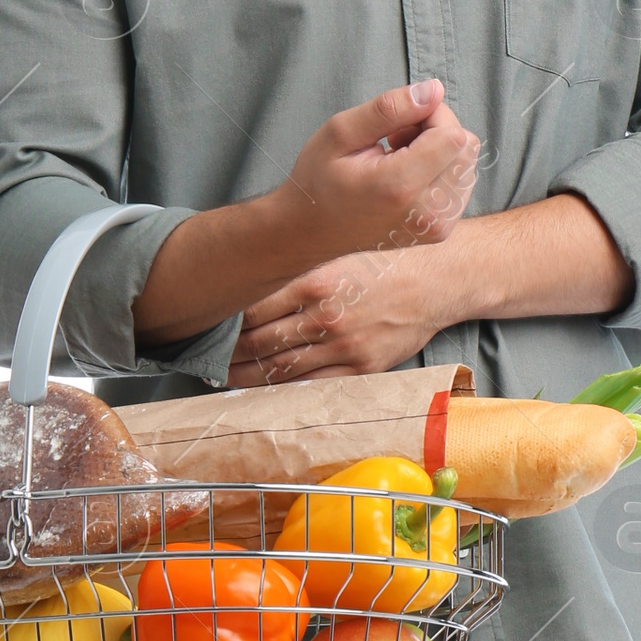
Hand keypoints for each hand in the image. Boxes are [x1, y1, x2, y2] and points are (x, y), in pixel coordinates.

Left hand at [227, 246, 454, 383]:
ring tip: (223, 377)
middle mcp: (325, 316)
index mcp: (313, 281)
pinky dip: (283, 391)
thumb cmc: (384, 258)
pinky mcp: (360, 369)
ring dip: (246, 376)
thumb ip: (296, 266)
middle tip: (204, 358)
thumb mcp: (336, 250)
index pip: (251, 308)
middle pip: (258, 343)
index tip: (206, 326)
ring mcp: (343, 346)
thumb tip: (249, 278)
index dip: (223, 322)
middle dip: (228, 353)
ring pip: (280, 369)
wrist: (437, 278)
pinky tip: (264, 391)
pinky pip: (311, 386)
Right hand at [270, 80, 478, 263]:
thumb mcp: (341, 132)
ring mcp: (437, 226)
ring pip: (467, 163)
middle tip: (394, 140)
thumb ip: (390, 108)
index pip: (454, 133)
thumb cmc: (319, 179)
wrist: (310, 232)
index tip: (395, 126)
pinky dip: (439, 170)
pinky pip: (461, 182)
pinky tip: (407, 176)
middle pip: (466, 146)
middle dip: (436, 130)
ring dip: (439, 151)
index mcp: (400, 187)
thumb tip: (435, 90)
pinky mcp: (441, 230)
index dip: (428, 116)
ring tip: (399, 159)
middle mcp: (427, 212)